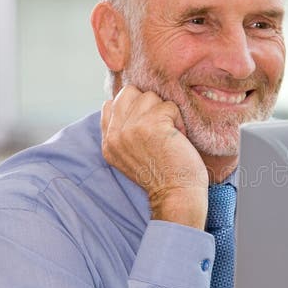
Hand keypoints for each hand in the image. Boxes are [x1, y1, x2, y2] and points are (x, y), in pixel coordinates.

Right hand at [100, 86, 207, 228]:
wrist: (175, 194)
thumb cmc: (161, 175)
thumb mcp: (128, 156)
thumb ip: (121, 132)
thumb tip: (123, 103)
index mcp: (108, 142)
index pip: (111, 103)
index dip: (133, 106)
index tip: (148, 124)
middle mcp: (116, 134)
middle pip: (130, 93)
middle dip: (149, 105)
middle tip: (160, 127)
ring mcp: (132, 128)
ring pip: (151, 97)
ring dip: (166, 113)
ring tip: (169, 134)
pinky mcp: (152, 125)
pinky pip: (169, 106)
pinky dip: (179, 120)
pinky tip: (178, 138)